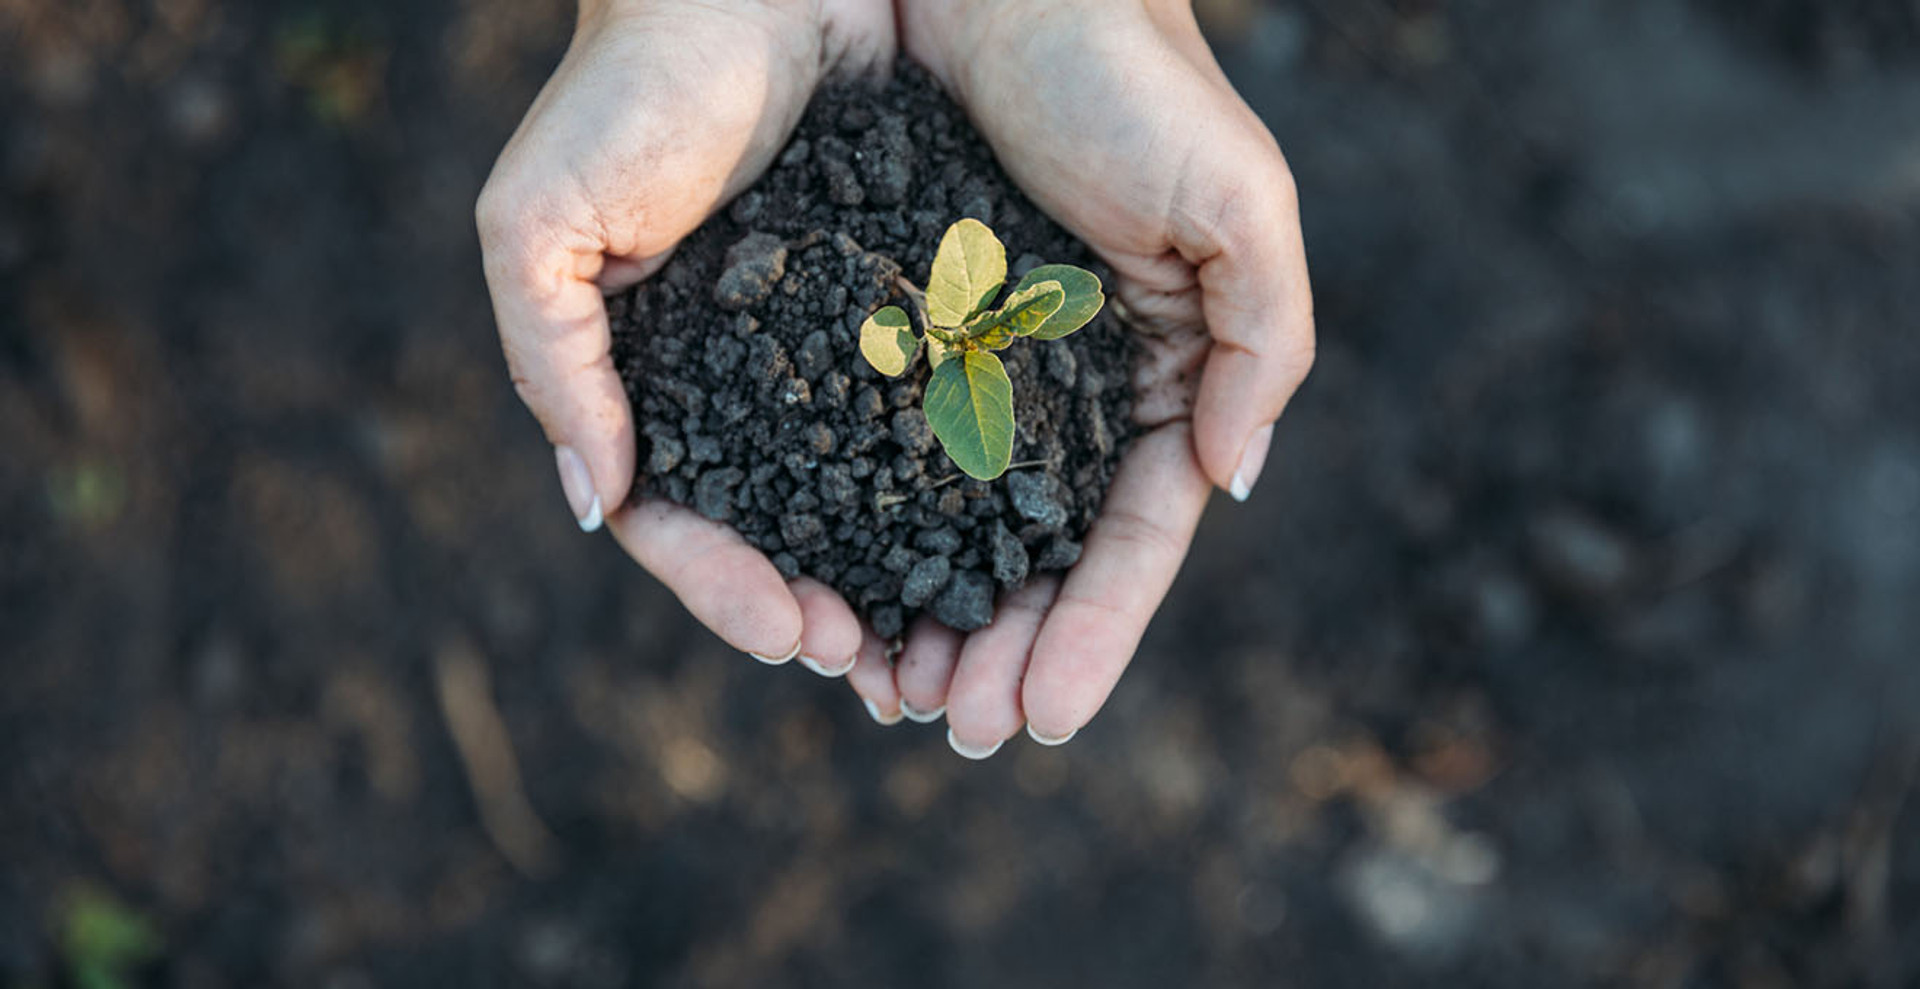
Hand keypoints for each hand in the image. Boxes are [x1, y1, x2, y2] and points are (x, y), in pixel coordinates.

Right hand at [476, 0, 896, 665]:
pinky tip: (996, 538)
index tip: (793, 631)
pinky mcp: (908, 308)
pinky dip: (956, 488)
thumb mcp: (539, 223)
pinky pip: (934, 413)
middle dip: (821, 609)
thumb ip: (555, 364)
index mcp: (653, 384)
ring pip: (861, 496)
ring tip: (945, 641)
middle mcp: (744, 385)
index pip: (678, 522)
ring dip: (896, 578)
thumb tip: (596, 506)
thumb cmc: (627, 88)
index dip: (726, 588)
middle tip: (881, 669)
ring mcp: (828, 353)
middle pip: (779, 533)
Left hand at [846, 0, 1314, 754]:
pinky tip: (828, 594)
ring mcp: (975, 362)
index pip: (1136, 535)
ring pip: (951, 523)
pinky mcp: (889, 326)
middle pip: (1038, 554)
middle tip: (956, 731)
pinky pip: (871, 447)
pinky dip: (857, 529)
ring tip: (891, 696)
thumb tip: (1232, 477)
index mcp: (1157, 372)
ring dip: (929, 617)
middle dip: (1004, 651)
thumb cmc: (1129, 72)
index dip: (1094, 633)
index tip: (1045, 719)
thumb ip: (1259, 339)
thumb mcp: (1238, 199)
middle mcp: (1065, 385)